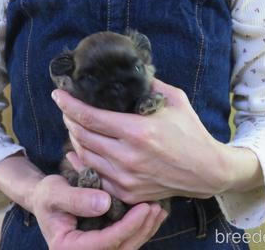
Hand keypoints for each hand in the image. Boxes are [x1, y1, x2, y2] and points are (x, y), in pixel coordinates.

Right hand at [30, 174, 167, 249]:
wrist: (45, 200)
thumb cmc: (46, 195)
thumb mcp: (55, 192)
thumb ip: (76, 199)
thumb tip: (105, 203)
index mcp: (67, 249)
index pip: (104, 243)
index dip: (126, 226)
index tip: (143, 208)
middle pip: (120, 248)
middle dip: (141, 229)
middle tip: (155, 206)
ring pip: (127, 246)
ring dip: (145, 229)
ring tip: (158, 207)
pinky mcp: (105, 243)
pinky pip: (127, 239)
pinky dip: (141, 227)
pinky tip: (154, 212)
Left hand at [52, 78, 263, 204]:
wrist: (206, 171)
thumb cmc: (191, 133)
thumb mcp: (174, 100)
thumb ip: (149, 84)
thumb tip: (130, 72)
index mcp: (137, 131)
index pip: (89, 117)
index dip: (68, 104)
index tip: (58, 95)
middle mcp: (127, 157)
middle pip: (81, 136)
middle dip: (68, 119)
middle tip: (66, 109)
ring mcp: (125, 179)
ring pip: (84, 156)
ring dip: (74, 139)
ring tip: (74, 126)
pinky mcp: (127, 193)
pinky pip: (94, 176)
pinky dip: (84, 162)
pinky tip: (80, 151)